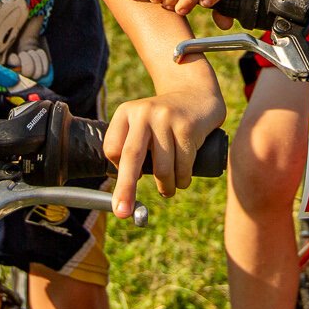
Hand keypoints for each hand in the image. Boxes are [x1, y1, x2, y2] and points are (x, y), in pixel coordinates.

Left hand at [101, 89, 224, 217]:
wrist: (196, 96)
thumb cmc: (163, 122)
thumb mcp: (141, 125)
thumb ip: (130, 150)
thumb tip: (122, 193)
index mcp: (126, 112)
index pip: (112, 149)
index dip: (120, 170)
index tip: (130, 180)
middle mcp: (143, 112)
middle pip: (131, 157)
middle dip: (126, 189)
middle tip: (122, 212)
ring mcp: (166, 118)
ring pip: (162, 168)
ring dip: (166, 187)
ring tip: (168, 189)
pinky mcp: (187, 127)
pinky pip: (183, 166)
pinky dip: (182, 181)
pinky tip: (182, 180)